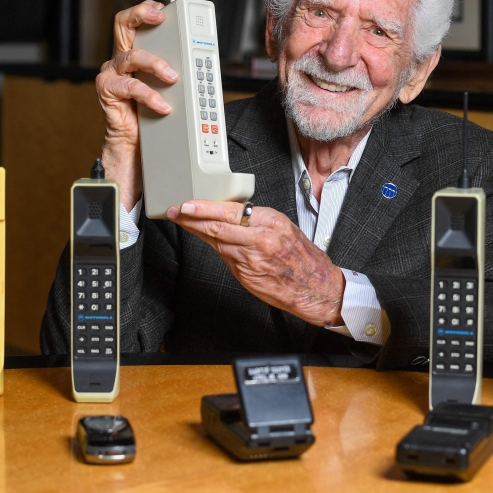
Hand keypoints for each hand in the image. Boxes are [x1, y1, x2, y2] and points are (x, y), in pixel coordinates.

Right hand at [97, 0, 177, 209]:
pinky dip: (149, 95)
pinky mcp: (108, 92)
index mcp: (137, 54)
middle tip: (160, 17)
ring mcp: (113, 75)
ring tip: (173, 77)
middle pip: (123, 24)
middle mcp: (122, 60)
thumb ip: (182, 72)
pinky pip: (129, 87)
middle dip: (142, 15)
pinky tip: (162, 105)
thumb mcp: (173, 90)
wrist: (138, 147)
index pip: (138, 22)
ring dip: (155, 64)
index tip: (165, 7)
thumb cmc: (155, 117)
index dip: (148, 9)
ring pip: (131, 55)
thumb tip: (207, 64)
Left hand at [166, 200, 345, 326]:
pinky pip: (226, 258)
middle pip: (217, 226)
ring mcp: (252, 259)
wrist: (316, 288)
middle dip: (192, 218)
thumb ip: (257, 222)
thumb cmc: (303, 258)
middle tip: (176, 211)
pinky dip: (215, 248)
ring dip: (199, 232)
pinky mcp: (247, 276)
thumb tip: (230, 215)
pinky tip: (207, 241)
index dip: (204, 208)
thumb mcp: (284, 228)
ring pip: (217, 242)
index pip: (230, 211)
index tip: (188, 204)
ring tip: (185, 223)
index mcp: (271, 222)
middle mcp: (260, 239)